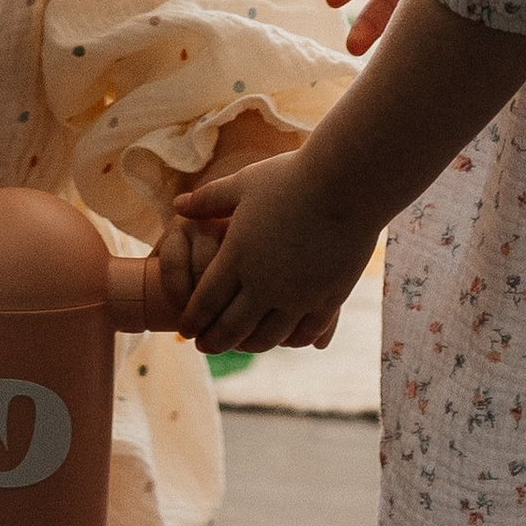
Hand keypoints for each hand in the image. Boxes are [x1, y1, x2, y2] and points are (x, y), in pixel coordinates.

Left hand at [170, 153, 379, 357]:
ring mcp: (297, 295)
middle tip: (204, 348)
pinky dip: (292, 340)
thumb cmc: (291, 178)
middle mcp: (264, 284)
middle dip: (214, 341)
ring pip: (267, 336)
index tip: (185, 330)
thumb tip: (177, 206)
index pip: (205, 301)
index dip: (192, 320)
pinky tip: (288, 340)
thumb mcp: (242, 185)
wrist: (348, 185)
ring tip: (242, 346)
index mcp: (237, 257)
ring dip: (250, 345)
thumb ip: (208, 200)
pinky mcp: (328, 297)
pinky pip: (306, 331)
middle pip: (231, 327)